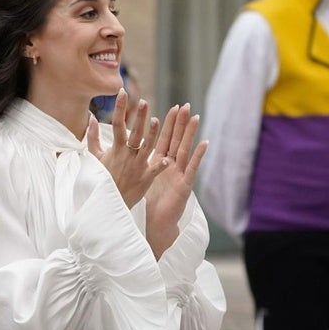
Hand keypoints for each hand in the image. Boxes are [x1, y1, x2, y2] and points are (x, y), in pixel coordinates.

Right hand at [87, 89, 169, 207]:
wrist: (107, 202)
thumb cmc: (102, 178)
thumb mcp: (96, 157)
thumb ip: (93, 137)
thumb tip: (91, 118)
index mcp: (116, 148)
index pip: (117, 123)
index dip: (119, 107)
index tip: (122, 91)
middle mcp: (127, 155)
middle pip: (134, 132)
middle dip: (139, 117)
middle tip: (143, 101)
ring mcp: (137, 166)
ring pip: (147, 147)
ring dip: (153, 134)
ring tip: (157, 120)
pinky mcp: (145, 178)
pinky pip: (154, 170)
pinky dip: (160, 165)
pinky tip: (167, 159)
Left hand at [145, 103, 207, 258]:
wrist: (154, 224)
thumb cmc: (147, 204)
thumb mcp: (139, 180)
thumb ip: (135, 164)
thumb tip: (123, 151)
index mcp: (160, 163)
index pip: (164, 138)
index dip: (168, 123)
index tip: (172, 107)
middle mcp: (171, 166)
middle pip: (176, 140)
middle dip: (180, 123)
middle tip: (185, 105)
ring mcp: (179, 174)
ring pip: (185, 149)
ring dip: (190, 134)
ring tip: (195, 118)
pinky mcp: (184, 185)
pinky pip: (192, 167)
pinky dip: (198, 155)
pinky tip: (204, 143)